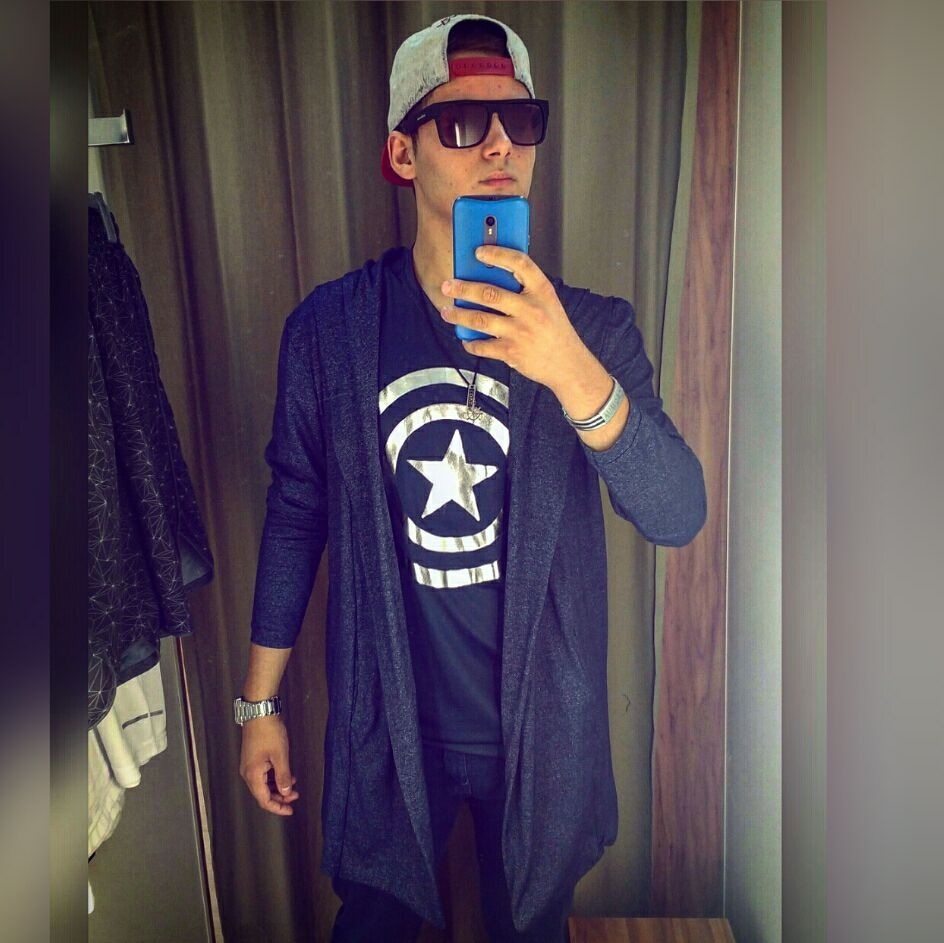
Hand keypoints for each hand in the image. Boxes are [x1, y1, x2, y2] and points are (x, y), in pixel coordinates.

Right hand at [239, 715, 298, 815]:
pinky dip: (275, 776)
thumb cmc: (269, 732)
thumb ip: (283, 776)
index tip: (290, 810)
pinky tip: (286, 774)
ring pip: (264, 784)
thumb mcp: (280, 755)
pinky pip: (264, 774)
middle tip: (295, 797)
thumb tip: (286, 792)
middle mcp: (248, 773)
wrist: (260, 711)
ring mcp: (250, 765)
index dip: (278, 807)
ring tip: (293, 785)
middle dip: (280, 797)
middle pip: (263, 793)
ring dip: (278, 786)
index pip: (264, 800)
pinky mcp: (253, 758)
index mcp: (252, 775)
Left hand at [439, 245, 597, 394]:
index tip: (479, 252)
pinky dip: (470, 343)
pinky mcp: (511, 352)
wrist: (568, 365)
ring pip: (480, 320)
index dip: (497, 254)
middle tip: (448, 286)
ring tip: (447, 312)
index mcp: (542, 292)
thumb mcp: (548, 303)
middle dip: (463, 288)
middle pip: (490, 293)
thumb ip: (526, 290)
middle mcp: (531, 310)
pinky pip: (482, 346)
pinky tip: (465, 339)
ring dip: (459, 315)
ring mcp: (520, 332)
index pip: (520, 263)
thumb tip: (493, 276)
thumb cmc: (556, 332)